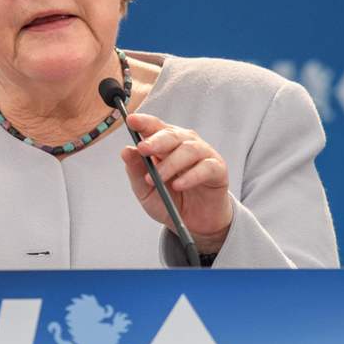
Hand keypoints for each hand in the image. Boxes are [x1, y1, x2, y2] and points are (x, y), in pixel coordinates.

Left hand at [119, 113, 231, 253]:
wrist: (194, 223)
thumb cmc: (170, 201)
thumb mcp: (146, 190)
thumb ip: (136, 171)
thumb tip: (126, 151)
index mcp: (165, 144)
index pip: (154, 127)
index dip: (143, 122)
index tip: (130, 120)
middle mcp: (185, 144)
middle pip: (171, 134)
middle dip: (156, 140)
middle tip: (143, 149)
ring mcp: (203, 155)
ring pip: (188, 149)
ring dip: (170, 163)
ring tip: (158, 178)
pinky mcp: (217, 169)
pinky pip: (206, 167)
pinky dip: (191, 176)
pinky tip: (179, 185)